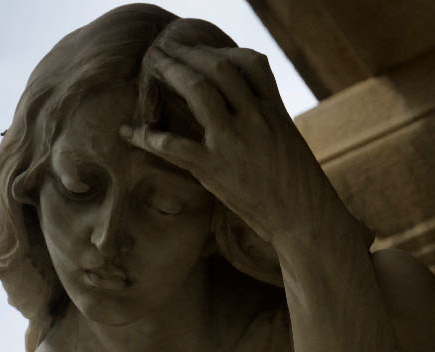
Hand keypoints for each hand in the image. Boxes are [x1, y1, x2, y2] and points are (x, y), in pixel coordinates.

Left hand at [119, 29, 355, 252]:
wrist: (304, 218)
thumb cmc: (297, 186)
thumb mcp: (287, 142)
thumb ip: (266, 120)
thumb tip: (243, 110)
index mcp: (274, 110)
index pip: (251, 64)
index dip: (224, 53)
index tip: (203, 53)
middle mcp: (255, 118)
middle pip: (219, 69)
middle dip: (189, 54)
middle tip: (165, 49)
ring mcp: (234, 141)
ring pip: (199, 91)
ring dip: (172, 73)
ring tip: (152, 66)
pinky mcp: (214, 169)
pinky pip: (174, 146)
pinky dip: (148, 137)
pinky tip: (130, 132)